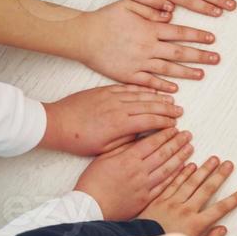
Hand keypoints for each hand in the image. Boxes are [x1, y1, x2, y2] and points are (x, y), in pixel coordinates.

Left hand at [39, 85, 181, 154]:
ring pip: (141, 95)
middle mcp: (119, 107)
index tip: (175, 124)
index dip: (165, 122)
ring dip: (157, 97)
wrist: (56, 123)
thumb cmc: (78, 140)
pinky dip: (141, 88)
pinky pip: (128, 87)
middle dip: (167, 109)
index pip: (150, 121)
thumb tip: (142, 136)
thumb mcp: (104, 148)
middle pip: (150, 106)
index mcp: (120, 124)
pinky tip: (150, 89)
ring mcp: (111, 96)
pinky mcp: (104, 90)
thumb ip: (126, 141)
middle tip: (179, 111)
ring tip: (170, 99)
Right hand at [75, 128, 193, 219]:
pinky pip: (164, 186)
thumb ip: (122, 146)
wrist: (89, 207)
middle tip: (188, 135)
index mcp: (128, 159)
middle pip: (163, 154)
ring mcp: (144, 186)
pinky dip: (176, 177)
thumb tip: (137, 134)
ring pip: (167, 169)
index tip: (175, 127)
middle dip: (177, 143)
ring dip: (181, 157)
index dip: (165, 134)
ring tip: (190, 148)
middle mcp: (139, 171)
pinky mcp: (146, 199)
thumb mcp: (104, 157)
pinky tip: (184, 170)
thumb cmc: (93, 181)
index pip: (152, 143)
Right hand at [76, 0, 217, 91]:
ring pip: (169, 69)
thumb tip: (171, 10)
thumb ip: (151, 5)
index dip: (198, 35)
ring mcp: (139, 62)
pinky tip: (175, 89)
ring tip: (202, 74)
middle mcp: (148, 46)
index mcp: (150, 28)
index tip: (212, 38)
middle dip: (201, 55)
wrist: (83, 36)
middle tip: (217, 58)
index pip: (180, 32)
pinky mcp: (128, 75)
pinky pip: (149, 82)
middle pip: (180, 52)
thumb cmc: (105, 18)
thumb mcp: (129, 3)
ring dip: (187, 72)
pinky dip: (163, 85)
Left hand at [139, 156, 236, 235]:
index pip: (220, 209)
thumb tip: (223, 229)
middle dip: (220, 176)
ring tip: (214, 159)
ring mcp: (171, 203)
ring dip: (204, 169)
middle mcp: (185, 210)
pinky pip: (173, 183)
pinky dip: (182, 173)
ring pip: (191, 182)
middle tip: (229, 164)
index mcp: (195, 224)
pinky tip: (191, 165)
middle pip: (206, 189)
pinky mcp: (158, 199)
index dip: (234, 200)